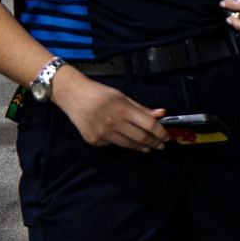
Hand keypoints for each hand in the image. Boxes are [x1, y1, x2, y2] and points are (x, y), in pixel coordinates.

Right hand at [52, 69, 168, 150]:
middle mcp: (113, 123)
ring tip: (148, 147)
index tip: (167, 137)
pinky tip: (126, 140)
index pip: (149, 125)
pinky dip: (122, 143)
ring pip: (128, 145)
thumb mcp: (122, 96)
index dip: (161, 132)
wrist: (72, 95)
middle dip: (154, 142)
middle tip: (161, 145)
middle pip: (141, 137)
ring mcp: (103, 134)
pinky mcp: (94, 141)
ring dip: (141, 146)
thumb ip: (141, 108)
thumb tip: (161, 114)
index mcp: (123, 109)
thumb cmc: (99, 93)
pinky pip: (113, 144)